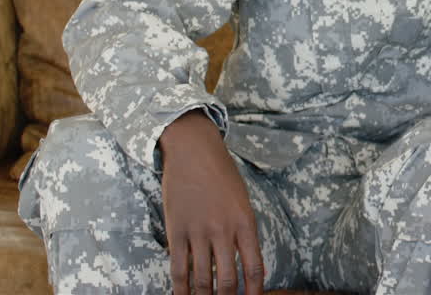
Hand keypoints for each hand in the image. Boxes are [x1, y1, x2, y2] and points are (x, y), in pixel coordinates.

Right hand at [159, 112, 264, 294]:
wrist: (194, 150)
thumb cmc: (222, 175)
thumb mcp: (242, 202)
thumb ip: (244, 232)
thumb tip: (244, 265)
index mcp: (246, 223)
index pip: (255, 268)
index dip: (254, 292)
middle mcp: (224, 230)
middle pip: (227, 280)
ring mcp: (199, 232)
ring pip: (202, 279)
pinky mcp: (176, 230)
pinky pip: (178, 268)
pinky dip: (181, 289)